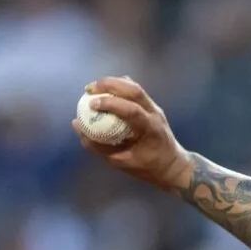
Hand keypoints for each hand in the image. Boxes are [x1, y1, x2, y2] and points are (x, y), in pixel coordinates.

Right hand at [72, 76, 191, 191]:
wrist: (172, 165)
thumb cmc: (147, 167)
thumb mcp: (121, 162)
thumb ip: (98, 145)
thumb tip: (77, 125)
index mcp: (151, 129)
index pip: (132, 110)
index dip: (111, 104)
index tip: (91, 104)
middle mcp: (155, 114)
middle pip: (134, 90)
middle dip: (110, 85)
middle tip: (88, 89)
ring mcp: (155, 108)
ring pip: (135, 87)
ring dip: (113, 82)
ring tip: (93, 87)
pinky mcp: (152, 106)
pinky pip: (135, 91)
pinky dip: (119, 86)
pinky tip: (105, 90)